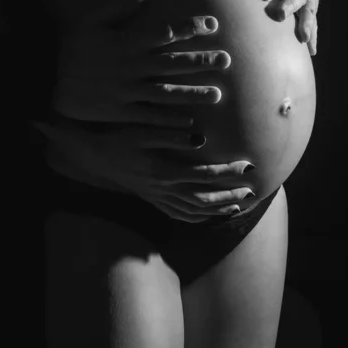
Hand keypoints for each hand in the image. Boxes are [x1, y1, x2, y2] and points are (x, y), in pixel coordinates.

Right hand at [35, 117, 255, 222]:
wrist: (94, 155)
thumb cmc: (118, 137)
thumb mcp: (141, 130)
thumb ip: (170, 134)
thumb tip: (199, 137)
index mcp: (163, 170)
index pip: (204, 174)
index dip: (228, 172)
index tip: (249, 166)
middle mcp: (162, 189)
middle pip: (203, 198)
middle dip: (230, 195)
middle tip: (253, 190)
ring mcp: (156, 197)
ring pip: (193, 211)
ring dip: (218, 209)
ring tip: (240, 204)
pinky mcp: (152, 199)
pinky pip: (179, 215)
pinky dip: (198, 217)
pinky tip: (211, 214)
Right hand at [53, 0, 230, 127]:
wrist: (46, 78)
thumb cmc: (70, 47)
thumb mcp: (89, 19)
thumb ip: (117, 6)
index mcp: (127, 41)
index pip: (166, 32)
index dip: (191, 28)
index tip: (213, 25)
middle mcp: (132, 65)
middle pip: (173, 62)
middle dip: (201, 61)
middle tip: (227, 60)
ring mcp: (127, 90)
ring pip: (166, 91)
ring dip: (192, 93)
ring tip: (217, 95)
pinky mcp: (120, 111)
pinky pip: (149, 116)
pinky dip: (169, 120)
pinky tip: (189, 124)